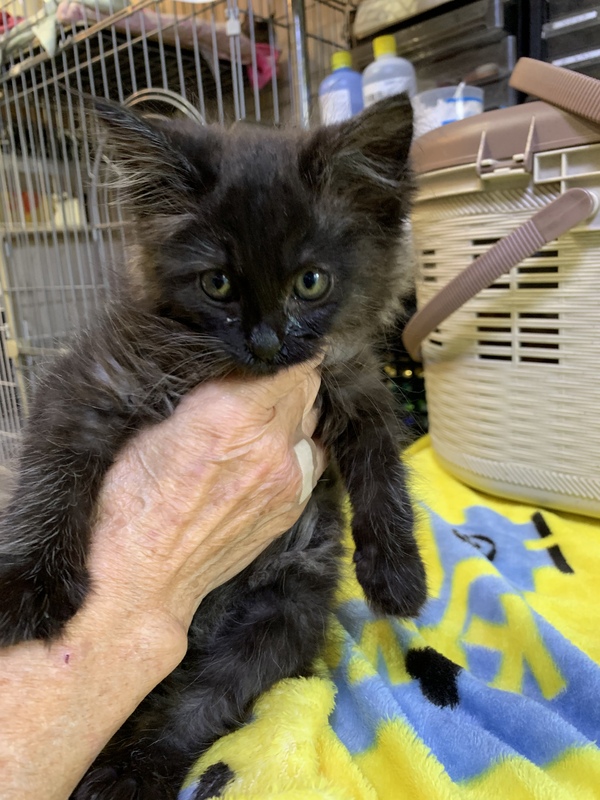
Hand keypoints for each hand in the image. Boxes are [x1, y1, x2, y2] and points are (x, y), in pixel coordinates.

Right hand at [85, 361, 325, 644]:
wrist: (141, 582)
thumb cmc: (127, 503)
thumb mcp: (148, 426)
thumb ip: (202, 389)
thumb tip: (228, 360)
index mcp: (232, 414)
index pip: (293, 359)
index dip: (285, 347)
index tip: (271, 346)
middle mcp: (273, 446)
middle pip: (308, 386)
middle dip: (287, 376)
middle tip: (255, 380)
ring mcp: (290, 481)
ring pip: (313, 422)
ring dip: (293, 413)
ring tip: (258, 421)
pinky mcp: (293, 507)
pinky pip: (311, 458)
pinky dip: (296, 448)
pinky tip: (264, 455)